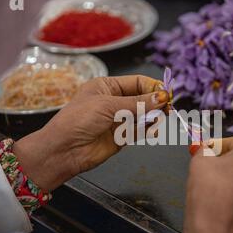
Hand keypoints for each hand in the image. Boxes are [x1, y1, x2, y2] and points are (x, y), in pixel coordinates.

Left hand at [13, 75, 168, 189]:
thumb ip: (136, 103)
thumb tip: (161, 97)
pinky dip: (149, 129)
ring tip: (162, 117)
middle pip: (143, 98)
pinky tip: (155, 129)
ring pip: (144, 114)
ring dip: (154, 115)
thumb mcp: (107, 106)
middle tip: (168, 106)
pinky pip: (140, 130)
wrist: (64, 150)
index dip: (152, 87)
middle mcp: (114, 101)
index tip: (167, 93)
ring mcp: (118, 119)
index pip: (136, 82)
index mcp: (107, 86)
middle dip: (156, 101)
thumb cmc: (78, 120)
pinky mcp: (122, 136)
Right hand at [183, 137, 232, 232]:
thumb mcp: (200, 159)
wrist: (213, 229)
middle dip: (228, 161)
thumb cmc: (207, 188)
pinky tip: (224, 201)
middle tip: (209, 167)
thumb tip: (208, 150)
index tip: (204, 152)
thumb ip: (206, 150)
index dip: (216, 146)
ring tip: (216, 186)